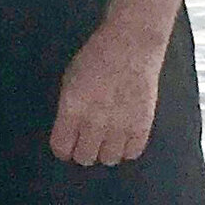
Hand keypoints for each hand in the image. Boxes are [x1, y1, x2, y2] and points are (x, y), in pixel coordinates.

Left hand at [48, 22, 166, 166]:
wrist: (131, 45)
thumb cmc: (96, 57)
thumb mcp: (70, 80)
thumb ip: (69, 109)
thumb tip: (70, 130)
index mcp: (72, 109)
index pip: (61, 148)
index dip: (63, 149)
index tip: (67, 144)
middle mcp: (95, 123)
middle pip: (84, 158)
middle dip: (83, 150)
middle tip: (89, 140)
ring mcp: (120, 126)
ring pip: (109, 160)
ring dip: (106, 151)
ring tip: (108, 137)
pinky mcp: (142, 126)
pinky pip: (132, 153)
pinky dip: (127, 148)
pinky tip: (125, 136)